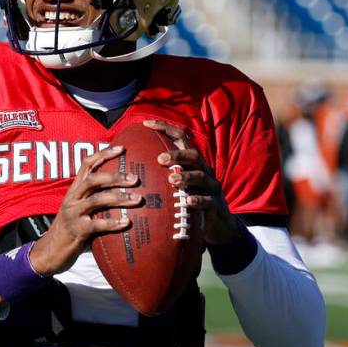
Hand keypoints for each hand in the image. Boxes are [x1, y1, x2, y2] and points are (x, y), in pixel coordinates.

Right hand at [29, 145, 142, 275]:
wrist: (50, 252)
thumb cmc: (71, 229)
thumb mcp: (79, 208)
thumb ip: (94, 198)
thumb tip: (122, 190)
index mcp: (74, 190)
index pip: (86, 164)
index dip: (103, 154)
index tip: (122, 149)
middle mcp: (72, 198)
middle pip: (93, 179)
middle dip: (115, 176)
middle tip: (135, 178)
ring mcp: (73, 214)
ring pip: (97, 200)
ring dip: (119, 198)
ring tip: (137, 199)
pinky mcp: (76, 231)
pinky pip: (97, 224)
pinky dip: (113, 223)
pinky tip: (127, 223)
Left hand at [143, 119, 237, 244]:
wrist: (218, 222)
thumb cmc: (189, 199)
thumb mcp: (179, 183)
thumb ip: (161, 171)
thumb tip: (130, 163)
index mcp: (192, 162)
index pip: (181, 138)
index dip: (165, 128)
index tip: (146, 124)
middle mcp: (204, 170)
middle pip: (193, 155)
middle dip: (177, 154)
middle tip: (160, 159)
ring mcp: (211, 186)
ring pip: (201, 176)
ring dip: (186, 176)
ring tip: (171, 180)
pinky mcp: (215, 204)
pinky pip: (208, 200)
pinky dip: (198, 200)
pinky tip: (188, 201)